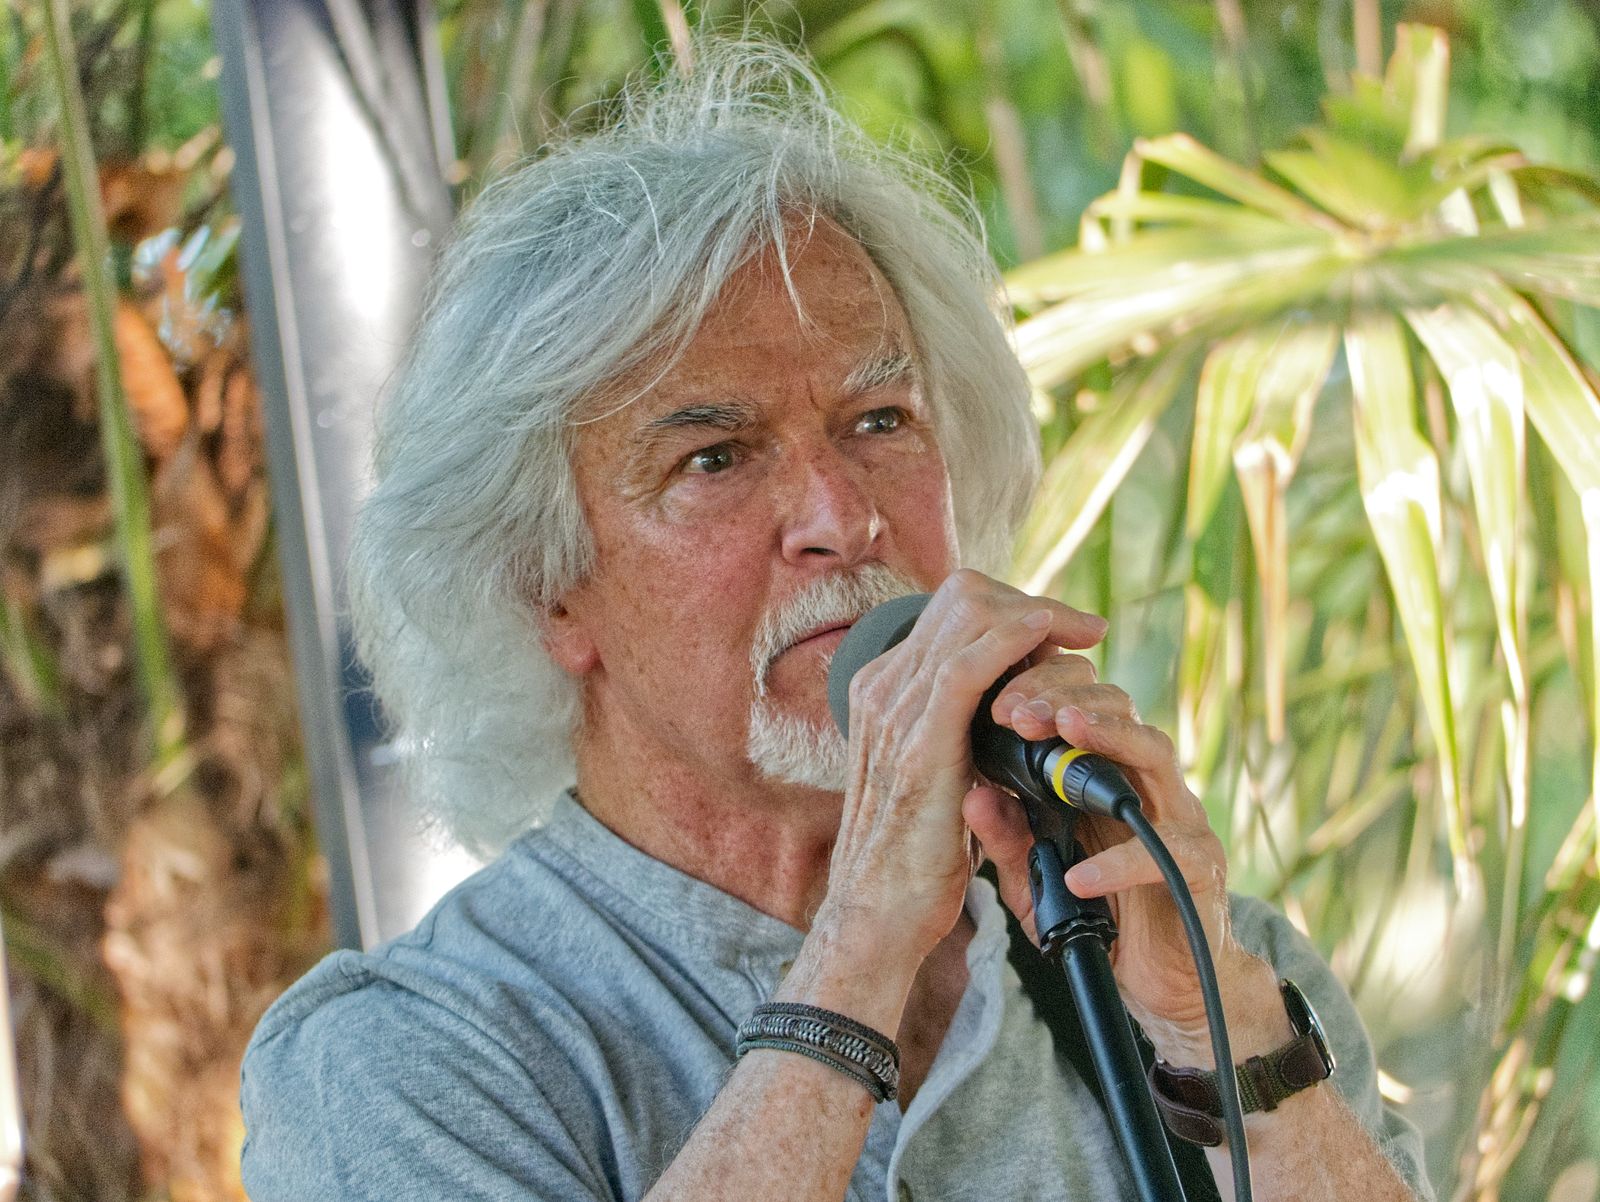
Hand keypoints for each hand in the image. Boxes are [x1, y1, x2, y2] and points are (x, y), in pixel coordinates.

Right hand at [818, 570, 1106, 970]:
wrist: (880, 913)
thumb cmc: (916, 855)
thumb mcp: (938, 774)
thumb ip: (964, 733)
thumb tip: (1018, 705)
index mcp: (883, 691)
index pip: (951, 611)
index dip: (1011, 607)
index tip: (1061, 631)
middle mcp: (883, 687)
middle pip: (961, 597)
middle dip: (1031, 600)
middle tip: (1082, 627)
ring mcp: (894, 709)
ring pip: (969, 616)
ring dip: (1036, 615)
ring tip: (1082, 633)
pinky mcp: (919, 740)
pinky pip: (969, 664)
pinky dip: (1014, 639)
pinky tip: (1050, 638)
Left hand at [962, 649, 1258, 1054]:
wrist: (1162, 982)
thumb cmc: (1096, 915)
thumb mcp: (1034, 878)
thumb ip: (1006, 839)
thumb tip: (973, 795)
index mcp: (1102, 773)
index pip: (1079, 703)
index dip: (1041, 689)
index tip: (995, 702)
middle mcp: (1143, 783)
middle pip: (1118, 708)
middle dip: (1065, 698)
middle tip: (1018, 711)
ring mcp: (1177, 819)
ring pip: (1155, 753)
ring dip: (1108, 736)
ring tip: (1063, 731)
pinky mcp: (1199, 868)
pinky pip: (1166, 853)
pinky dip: (1119, 861)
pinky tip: (1079, 875)